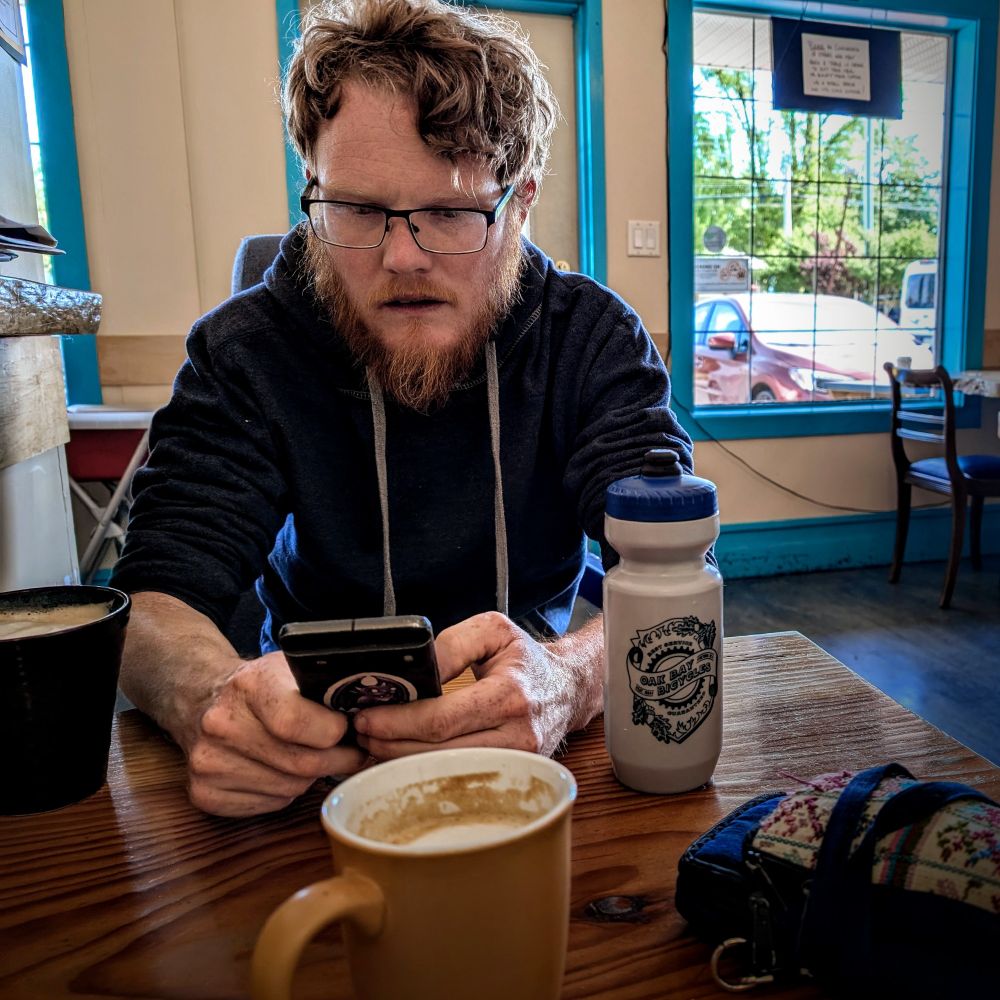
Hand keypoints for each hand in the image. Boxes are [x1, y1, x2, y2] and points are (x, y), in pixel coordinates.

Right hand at [183, 651, 367, 815]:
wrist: (201, 699)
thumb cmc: (262, 685)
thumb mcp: (291, 667)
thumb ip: (326, 685)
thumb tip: (374, 712)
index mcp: (249, 685)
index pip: (297, 722)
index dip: (334, 732)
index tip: (348, 729)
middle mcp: (222, 724)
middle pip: (300, 762)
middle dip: (337, 760)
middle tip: (352, 753)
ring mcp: (209, 762)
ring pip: (289, 788)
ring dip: (311, 777)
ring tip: (315, 757)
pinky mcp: (204, 793)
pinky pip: (269, 804)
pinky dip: (286, 792)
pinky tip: (284, 770)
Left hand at [353, 611, 603, 759]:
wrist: (569, 688)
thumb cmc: (525, 659)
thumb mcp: (492, 631)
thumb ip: (451, 645)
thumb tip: (415, 669)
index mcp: (511, 694)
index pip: (442, 720)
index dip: (398, 722)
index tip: (366, 716)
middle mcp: (518, 735)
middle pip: (437, 753)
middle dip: (389, 744)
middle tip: (359, 732)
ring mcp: (517, 763)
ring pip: (445, 772)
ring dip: (401, 761)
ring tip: (372, 745)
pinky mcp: (512, 776)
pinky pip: (460, 778)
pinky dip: (425, 771)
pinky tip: (401, 759)